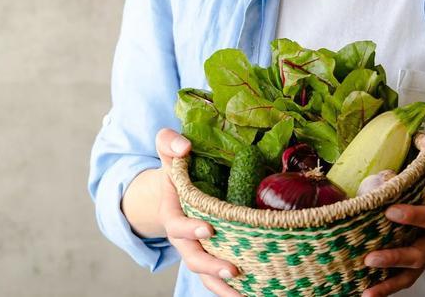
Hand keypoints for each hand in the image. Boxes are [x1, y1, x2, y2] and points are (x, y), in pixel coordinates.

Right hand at [132, 129, 243, 296]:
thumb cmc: (177, 168)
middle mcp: (183, 238)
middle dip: (211, 266)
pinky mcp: (213, 255)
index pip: (177, 225)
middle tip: (233, 270)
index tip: (209, 229)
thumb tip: (184, 146)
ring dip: (222, 285)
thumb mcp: (169, 150)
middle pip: (193, 258)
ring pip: (206, 275)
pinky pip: (219, 277)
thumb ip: (170, 142)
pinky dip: (232, 288)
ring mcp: (198, 249)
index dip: (190, 229)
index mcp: (173, 213)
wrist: (174, 190)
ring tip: (244, 293)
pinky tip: (254, 292)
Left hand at [359, 124, 424, 296]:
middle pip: (423, 253)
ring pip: (412, 272)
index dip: (415, 216)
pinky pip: (402, 279)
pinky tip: (364, 293)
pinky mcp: (414, 259)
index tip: (390, 211)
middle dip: (397, 257)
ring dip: (389, 282)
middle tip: (371, 257)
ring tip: (366, 288)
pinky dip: (385, 288)